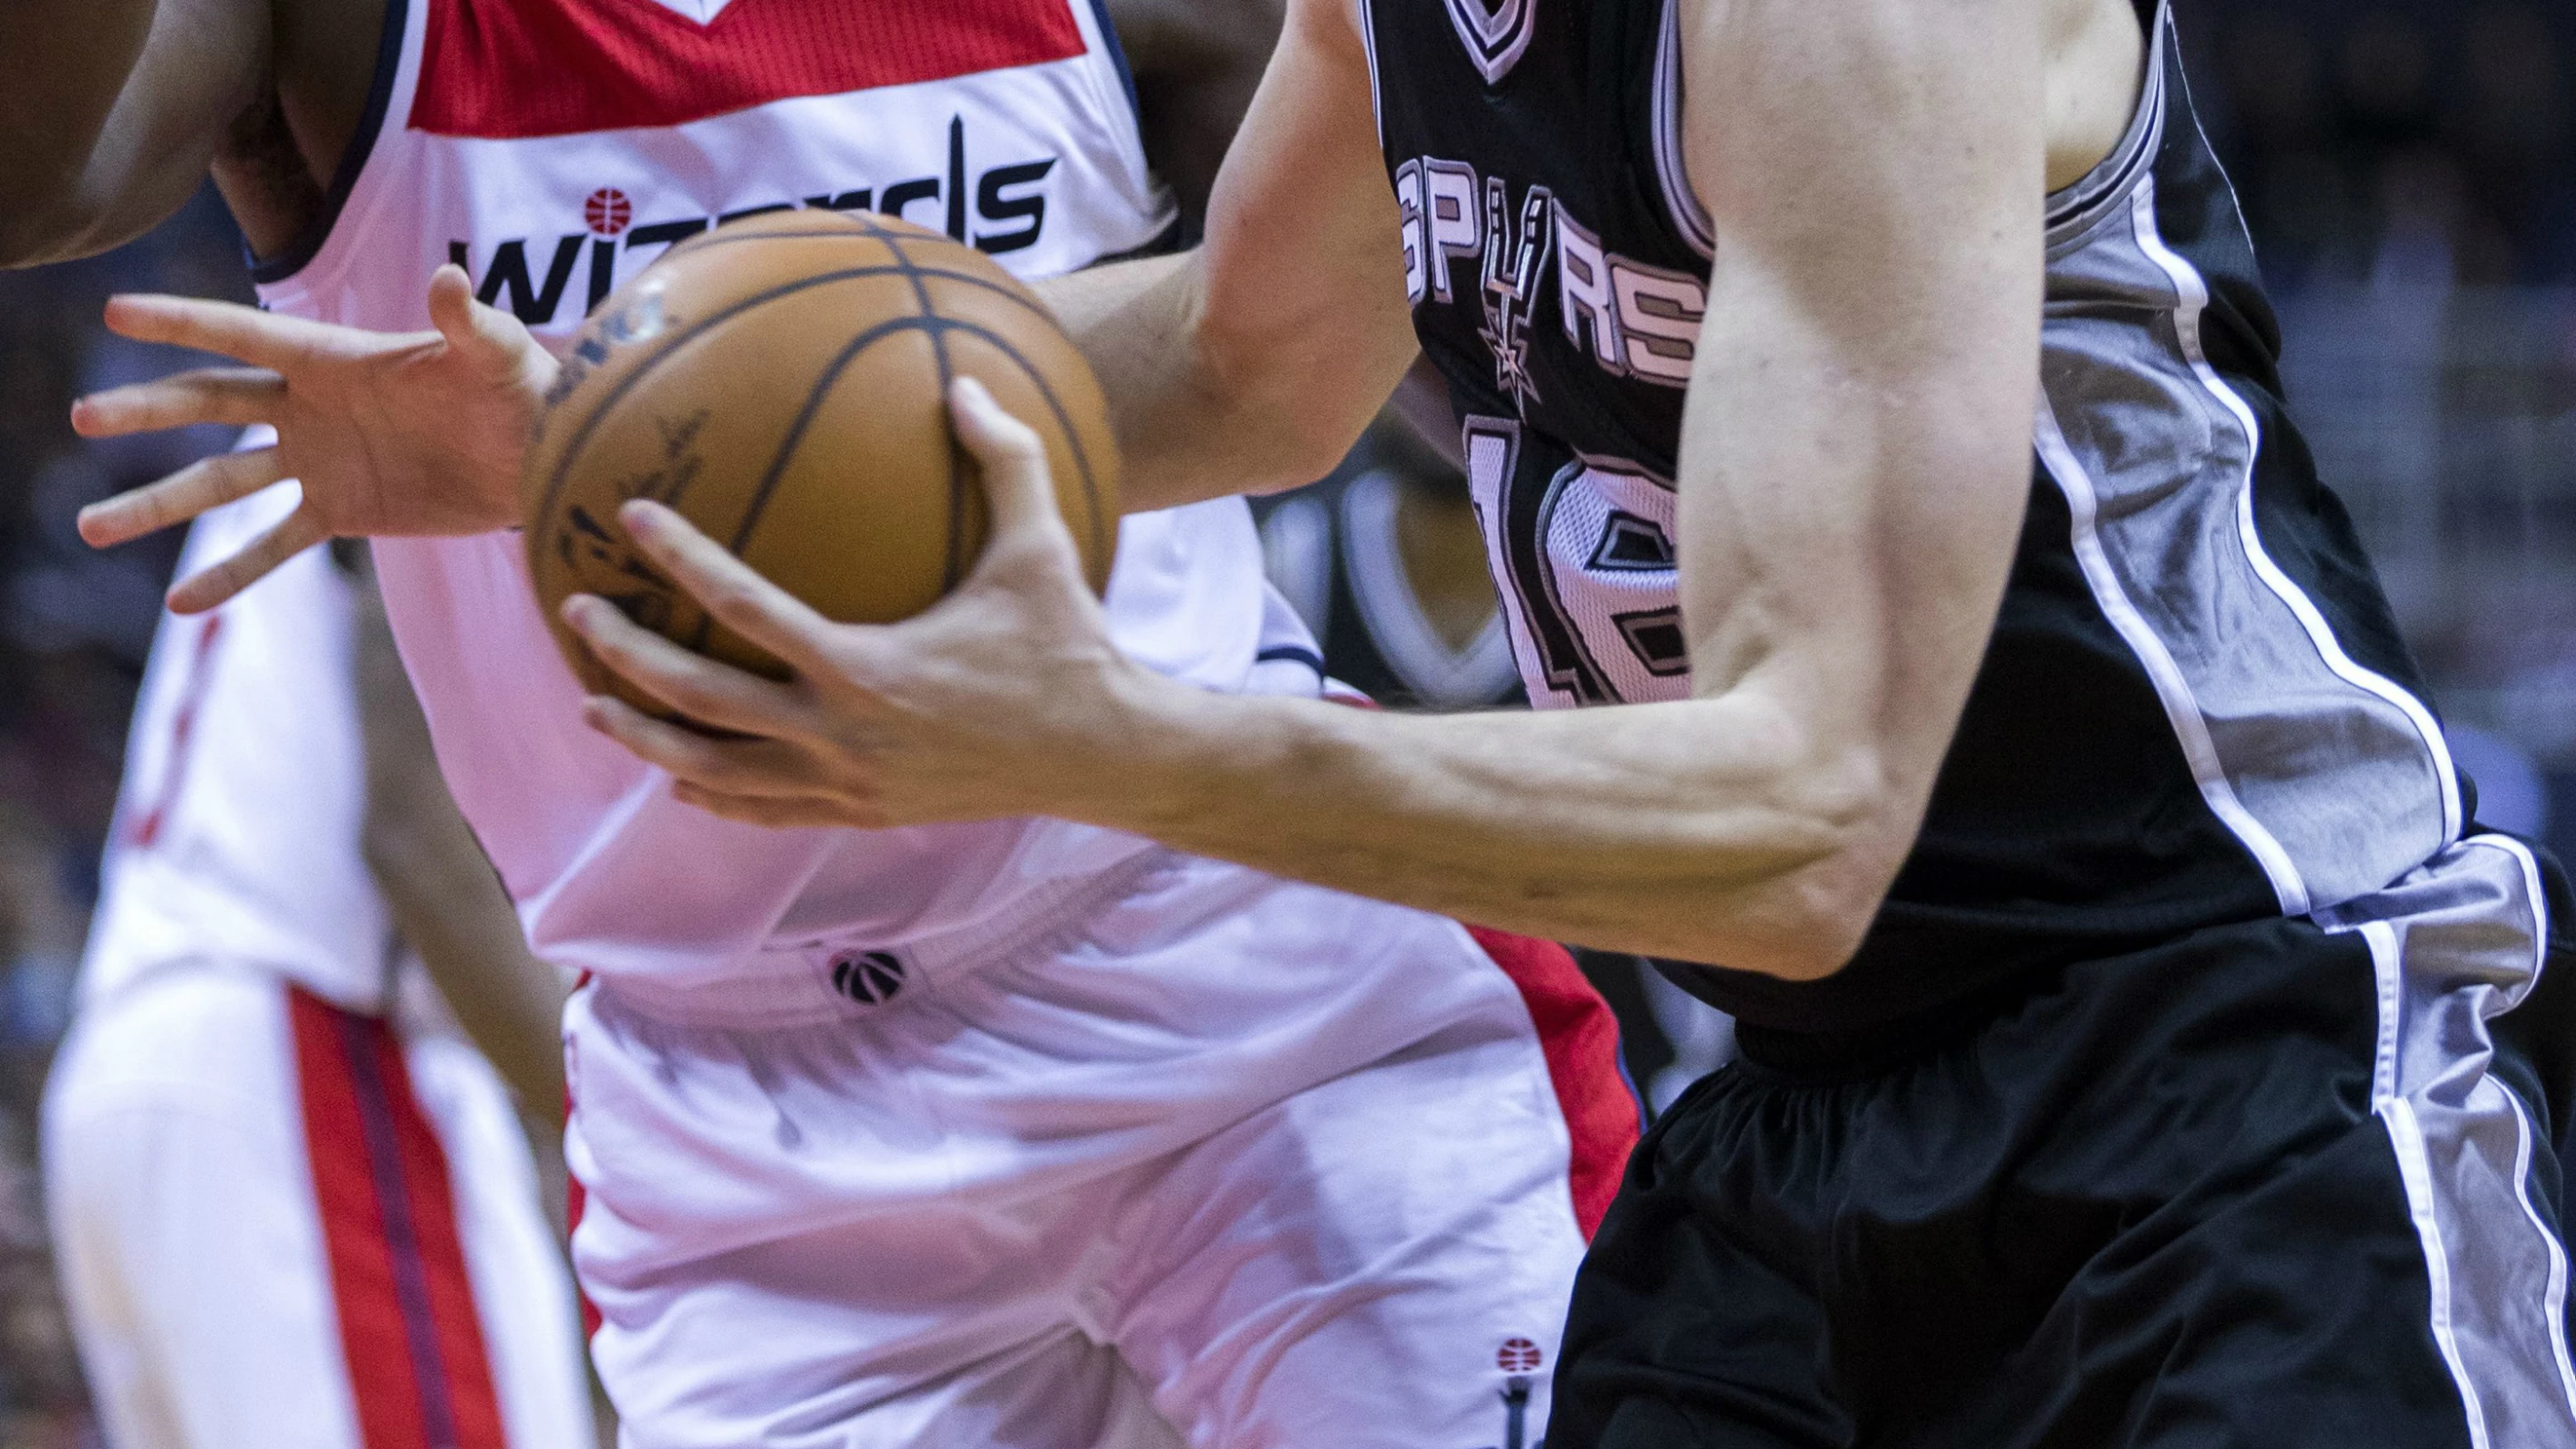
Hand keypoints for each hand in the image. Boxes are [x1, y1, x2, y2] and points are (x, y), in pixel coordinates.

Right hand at [72, 266, 555, 612]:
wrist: (544, 458)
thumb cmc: (526, 390)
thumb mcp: (499, 355)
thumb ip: (468, 323)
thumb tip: (451, 281)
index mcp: (335, 358)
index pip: (243, 337)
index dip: (181, 321)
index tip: (114, 311)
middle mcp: (312, 407)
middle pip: (211, 404)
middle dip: (146, 411)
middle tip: (81, 417)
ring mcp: (320, 462)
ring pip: (223, 482)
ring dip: (159, 502)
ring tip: (92, 526)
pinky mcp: (343, 514)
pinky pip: (275, 546)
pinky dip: (231, 573)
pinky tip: (180, 605)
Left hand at [563, 377, 1163, 830]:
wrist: (1102, 755)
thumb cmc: (1071, 647)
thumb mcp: (1042, 548)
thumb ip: (1004, 460)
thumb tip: (962, 381)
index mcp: (868, 668)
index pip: (747, 609)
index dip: (682, 560)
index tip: (633, 517)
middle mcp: (841, 735)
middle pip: (700, 701)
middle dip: (624, 657)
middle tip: (576, 610)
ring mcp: (846, 785)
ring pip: (714, 772)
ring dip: (646, 738)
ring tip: (591, 703)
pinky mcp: (861, 813)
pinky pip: (763, 812)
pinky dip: (711, 794)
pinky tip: (679, 777)